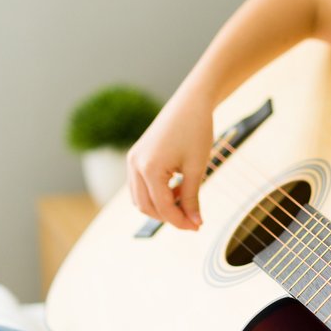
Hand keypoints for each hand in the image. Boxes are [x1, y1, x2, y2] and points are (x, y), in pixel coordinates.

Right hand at [124, 89, 213, 230]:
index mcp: (149, 168)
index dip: (180, 221)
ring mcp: (132, 160)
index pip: (162, 207)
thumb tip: (195, 222)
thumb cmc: (196, 131)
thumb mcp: (197, 168)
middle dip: (169, 217)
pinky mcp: (135, 156)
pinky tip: (176, 190)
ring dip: (161, 207)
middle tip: (192, 220)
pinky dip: (156, 194)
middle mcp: (135, 165)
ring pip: (140, 199)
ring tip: (185, 202)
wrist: (190, 103)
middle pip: (146, 207)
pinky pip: (140, 185)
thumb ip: (192, 198)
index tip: (198, 227)